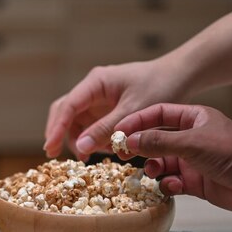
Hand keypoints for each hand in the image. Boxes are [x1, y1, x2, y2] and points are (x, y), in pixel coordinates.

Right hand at [43, 59, 186, 160]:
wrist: (181, 76)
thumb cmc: (160, 87)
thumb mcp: (133, 111)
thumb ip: (106, 130)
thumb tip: (79, 147)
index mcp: (96, 82)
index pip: (68, 106)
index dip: (57, 128)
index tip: (50, 147)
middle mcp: (92, 89)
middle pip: (65, 112)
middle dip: (60, 133)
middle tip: (53, 155)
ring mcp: (98, 100)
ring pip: (77, 122)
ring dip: (80, 139)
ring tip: (91, 154)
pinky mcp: (107, 109)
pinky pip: (93, 126)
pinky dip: (95, 140)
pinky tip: (107, 149)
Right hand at [115, 103, 231, 212]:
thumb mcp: (191, 143)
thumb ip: (158, 142)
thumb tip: (130, 140)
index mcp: (193, 118)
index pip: (157, 114)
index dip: (137, 121)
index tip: (118, 130)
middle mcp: (191, 137)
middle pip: (156, 139)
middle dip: (141, 147)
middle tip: (123, 154)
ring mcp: (192, 160)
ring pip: (161, 162)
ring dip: (154, 168)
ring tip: (153, 172)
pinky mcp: (194, 181)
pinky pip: (171, 181)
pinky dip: (167, 185)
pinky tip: (172, 186)